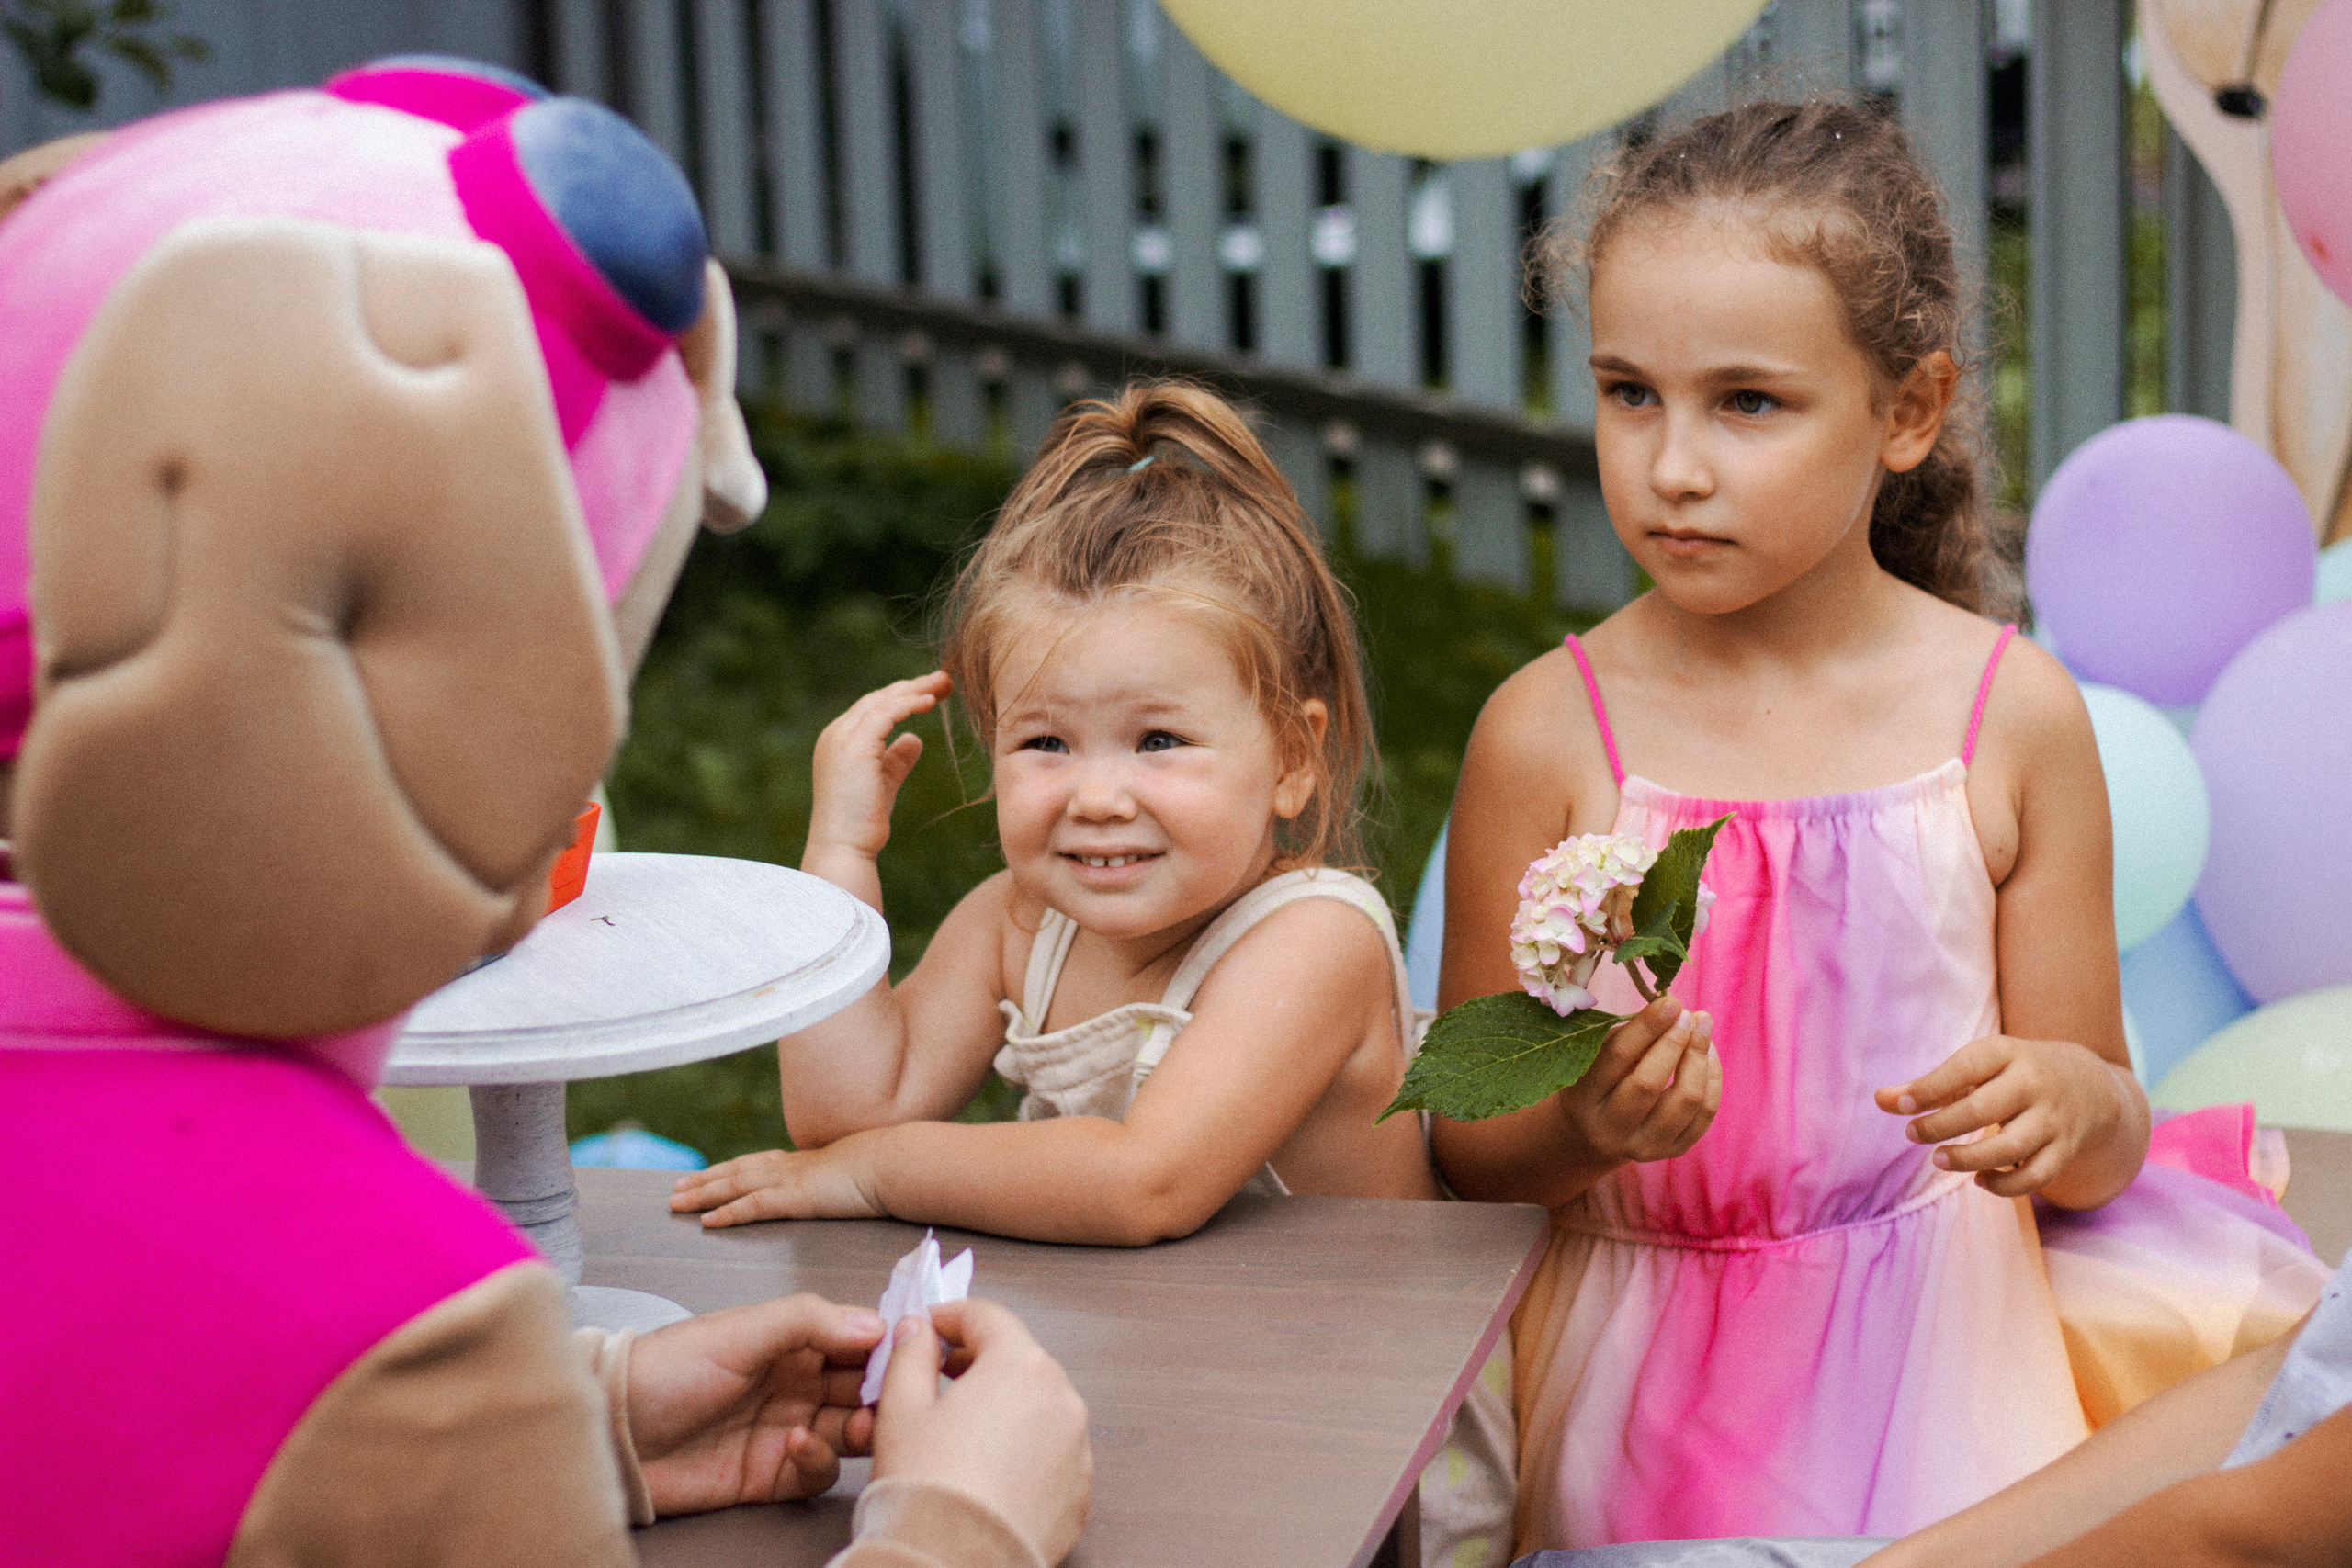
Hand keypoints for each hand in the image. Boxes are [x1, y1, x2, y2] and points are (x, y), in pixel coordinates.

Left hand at [625, 1294, 885, 1514]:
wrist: (611, 1430)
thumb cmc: (668, 1368)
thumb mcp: (740, 1330)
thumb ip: (808, 1320)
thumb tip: (875, 1324)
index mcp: (791, 1339)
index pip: (857, 1337)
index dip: (889, 1344)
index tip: (917, 1351)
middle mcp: (795, 1382)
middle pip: (862, 1387)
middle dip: (885, 1392)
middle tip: (895, 1397)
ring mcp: (785, 1428)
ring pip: (849, 1430)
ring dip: (862, 1427)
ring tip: (857, 1424)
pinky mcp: (770, 1474)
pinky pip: (817, 1472)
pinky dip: (818, 1461)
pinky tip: (799, 1446)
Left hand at [670, 1141, 885, 1226]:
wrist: (893, 1164)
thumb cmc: (883, 1171)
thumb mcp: (852, 1177)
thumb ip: (836, 1184)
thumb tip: (837, 1191)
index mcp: (802, 1163)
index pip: (755, 1164)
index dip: (728, 1169)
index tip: (706, 1174)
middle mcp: (788, 1167)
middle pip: (735, 1171)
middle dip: (704, 1179)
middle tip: (675, 1188)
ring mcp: (789, 1180)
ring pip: (734, 1185)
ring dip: (703, 1194)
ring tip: (677, 1203)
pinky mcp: (794, 1198)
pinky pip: (752, 1206)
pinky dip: (727, 1213)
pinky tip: (708, 1222)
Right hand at [807, 673, 951, 866]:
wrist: (845, 848)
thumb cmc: (863, 823)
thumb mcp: (884, 783)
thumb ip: (896, 759)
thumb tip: (915, 738)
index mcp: (839, 742)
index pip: (873, 709)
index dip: (904, 697)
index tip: (933, 692)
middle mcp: (836, 734)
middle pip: (878, 699)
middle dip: (912, 686)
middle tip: (944, 679)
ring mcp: (842, 738)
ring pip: (883, 701)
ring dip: (915, 689)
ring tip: (943, 683)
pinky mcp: (854, 746)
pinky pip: (886, 714)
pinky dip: (909, 704)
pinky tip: (931, 701)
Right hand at [874, 1299, 1090, 1563]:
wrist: (952, 1563)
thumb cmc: (928, 1489)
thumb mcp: (901, 1408)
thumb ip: (910, 1355)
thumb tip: (918, 1332)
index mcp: (1019, 1366)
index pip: (987, 1316)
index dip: (951, 1317)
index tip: (929, 1328)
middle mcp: (1061, 1398)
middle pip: (1018, 1360)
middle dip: (978, 1363)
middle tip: (938, 1377)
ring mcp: (1077, 1447)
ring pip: (1037, 1407)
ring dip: (1004, 1408)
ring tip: (961, 1433)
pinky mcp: (1080, 1490)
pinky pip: (1051, 1454)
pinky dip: (1024, 1453)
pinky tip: (988, 1473)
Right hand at [1554, 995, 1720, 1166]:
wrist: (1595, 1132)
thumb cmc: (1598, 1078)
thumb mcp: (1596, 1055)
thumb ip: (1628, 1035)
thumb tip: (1673, 1008)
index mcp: (1583, 1099)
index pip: (1617, 1058)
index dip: (1647, 1027)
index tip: (1670, 1002)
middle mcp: (1609, 1129)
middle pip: (1648, 1083)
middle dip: (1675, 1043)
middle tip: (1689, 1015)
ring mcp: (1642, 1146)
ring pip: (1684, 1102)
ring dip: (1699, 1059)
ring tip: (1701, 1029)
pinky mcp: (1671, 1152)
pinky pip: (1703, 1115)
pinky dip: (1711, 1079)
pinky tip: (1707, 1054)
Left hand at [1877, 1034, 2128, 1198]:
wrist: (2089, 1085)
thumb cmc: (2012, 1074)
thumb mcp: (1978, 1068)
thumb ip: (1930, 1085)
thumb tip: (1880, 1100)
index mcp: (2006, 1053)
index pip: (1965, 1067)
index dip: (1929, 1087)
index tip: (1900, 1106)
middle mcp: (2033, 1084)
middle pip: (1984, 1110)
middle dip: (1943, 1126)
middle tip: (1913, 1134)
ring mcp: (2052, 1119)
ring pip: (2010, 1148)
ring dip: (1969, 1159)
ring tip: (1939, 1159)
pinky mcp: (2064, 1151)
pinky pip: (2034, 1178)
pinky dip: (2003, 1186)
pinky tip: (1977, 1180)